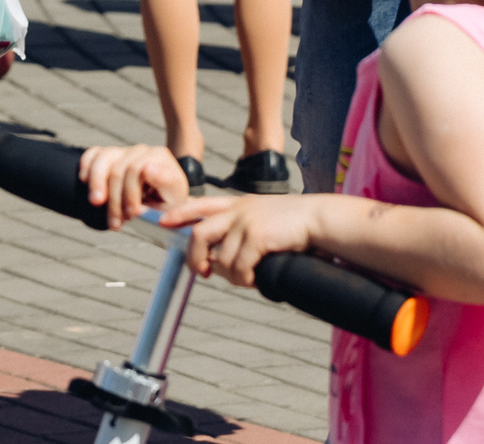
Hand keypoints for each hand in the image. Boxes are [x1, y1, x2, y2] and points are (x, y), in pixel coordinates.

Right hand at [79, 144, 190, 230]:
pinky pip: (94, 153)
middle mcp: (143, 151)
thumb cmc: (166, 204)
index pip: (138, 170)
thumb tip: (147, 170)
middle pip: (120, 170)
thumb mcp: (171, 206)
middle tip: (116, 223)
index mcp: (161, 159)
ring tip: (96, 203)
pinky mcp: (110, 154)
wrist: (163, 198)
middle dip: (115, 199)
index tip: (133, 214)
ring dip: (97, 183)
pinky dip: (86, 165)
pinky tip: (83, 180)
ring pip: (104, 159)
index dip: (132, 193)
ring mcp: (125, 151)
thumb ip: (160, 189)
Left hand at [161, 192, 323, 288]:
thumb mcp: (265, 217)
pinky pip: (239, 265)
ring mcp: (246, 222)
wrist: (321, 218)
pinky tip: (254, 280)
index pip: (200, 205)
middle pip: (199, 233)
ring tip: (245, 280)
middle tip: (201, 272)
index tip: (162, 221)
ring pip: (221, 257)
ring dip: (230, 275)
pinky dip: (243, 278)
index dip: (179, 213)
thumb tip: (223, 263)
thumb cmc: (296, 223)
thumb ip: (244, 232)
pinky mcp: (257, 236)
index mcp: (237, 204)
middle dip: (194, 256)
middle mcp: (237, 211)